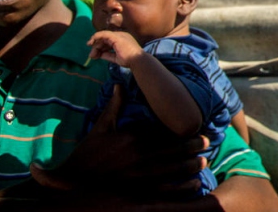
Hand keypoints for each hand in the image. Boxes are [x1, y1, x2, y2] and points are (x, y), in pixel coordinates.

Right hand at [30, 84, 206, 197]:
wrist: (70, 183)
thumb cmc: (86, 154)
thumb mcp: (100, 128)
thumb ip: (114, 107)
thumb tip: (121, 85)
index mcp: (133, 138)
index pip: (164, 133)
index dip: (183, 133)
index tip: (197, 130)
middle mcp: (140, 156)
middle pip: (174, 151)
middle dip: (192, 148)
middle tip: (207, 144)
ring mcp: (140, 176)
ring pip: (173, 170)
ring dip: (190, 166)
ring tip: (203, 163)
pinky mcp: (137, 193)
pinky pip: (165, 191)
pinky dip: (182, 188)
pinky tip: (194, 185)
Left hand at [88, 31, 143, 66]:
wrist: (136, 60)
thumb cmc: (129, 60)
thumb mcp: (116, 57)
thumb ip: (108, 55)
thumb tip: (99, 54)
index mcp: (122, 39)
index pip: (108, 41)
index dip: (101, 47)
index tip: (95, 54)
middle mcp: (121, 35)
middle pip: (105, 39)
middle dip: (96, 47)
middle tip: (92, 56)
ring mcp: (118, 35)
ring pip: (102, 37)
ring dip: (95, 46)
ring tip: (92, 55)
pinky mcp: (115, 37)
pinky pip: (103, 34)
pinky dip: (96, 37)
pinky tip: (91, 43)